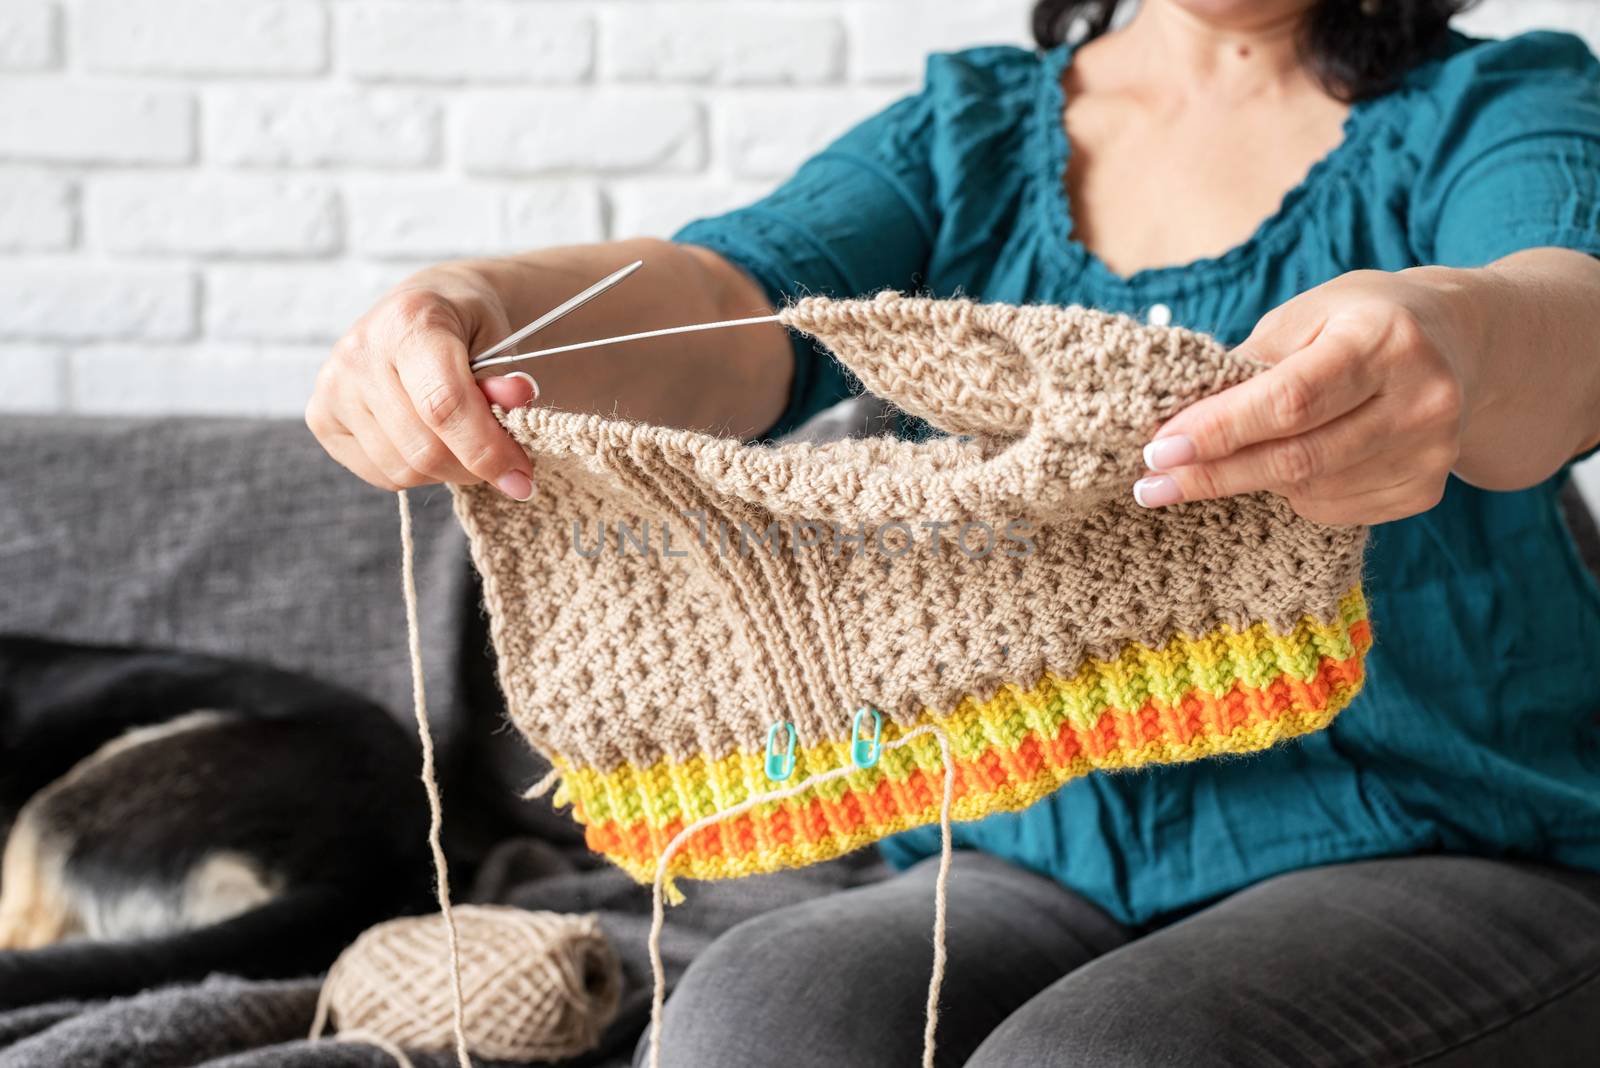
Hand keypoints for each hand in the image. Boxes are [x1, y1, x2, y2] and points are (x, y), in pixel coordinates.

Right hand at [306, 273, 538, 496]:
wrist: (422, 311)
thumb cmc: (466, 328)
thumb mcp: (500, 342)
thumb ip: (506, 379)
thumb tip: (519, 399)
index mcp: (407, 321)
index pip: (444, 404)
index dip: (487, 449)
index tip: (522, 478)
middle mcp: (358, 353)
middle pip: (425, 448)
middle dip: (475, 465)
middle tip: (505, 461)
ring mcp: (332, 387)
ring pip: (404, 469)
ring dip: (448, 470)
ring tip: (462, 440)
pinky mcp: (321, 418)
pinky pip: (382, 474)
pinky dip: (417, 472)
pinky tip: (428, 440)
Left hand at [1133, 268, 1478, 524]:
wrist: (1461, 342)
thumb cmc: (1360, 321)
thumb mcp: (1306, 314)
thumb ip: (1250, 364)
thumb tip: (1179, 419)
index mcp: (1384, 339)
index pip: (1290, 400)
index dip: (1219, 430)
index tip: (1157, 449)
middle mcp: (1421, 398)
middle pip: (1298, 458)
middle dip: (1213, 475)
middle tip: (1149, 485)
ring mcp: (1431, 452)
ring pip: (1310, 491)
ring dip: (1247, 483)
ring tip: (1209, 467)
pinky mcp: (1424, 490)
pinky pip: (1332, 510)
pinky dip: (1292, 494)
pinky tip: (1282, 468)